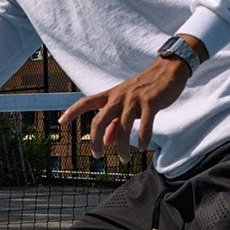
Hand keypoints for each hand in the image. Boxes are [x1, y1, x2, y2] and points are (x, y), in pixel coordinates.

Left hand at [59, 56, 190, 162]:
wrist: (169, 70)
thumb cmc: (145, 89)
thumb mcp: (126, 104)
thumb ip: (115, 123)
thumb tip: (106, 142)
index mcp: (111, 96)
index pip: (86, 102)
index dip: (72, 111)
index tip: (61, 122)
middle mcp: (119, 97)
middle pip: (100, 120)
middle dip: (95, 141)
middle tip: (96, 156)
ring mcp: (135, 99)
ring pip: (123, 128)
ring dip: (122, 147)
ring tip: (125, 159)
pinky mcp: (151, 102)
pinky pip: (145, 124)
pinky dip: (143, 139)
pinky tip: (142, 148)